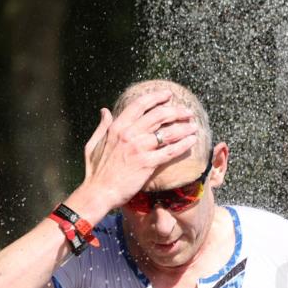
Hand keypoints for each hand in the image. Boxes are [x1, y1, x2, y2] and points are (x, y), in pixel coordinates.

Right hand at [80, 89, 199, 209]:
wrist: (99, 192)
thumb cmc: (95, 171)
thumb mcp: (94, 143)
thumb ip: (102, 126)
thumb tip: (105, 110)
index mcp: (117, 127)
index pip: (140, 105)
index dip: (156, 97)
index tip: (168, 95)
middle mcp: (129, 134)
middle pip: (158, 115)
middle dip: (176, 111)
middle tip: (187, 112)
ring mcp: (139, 148)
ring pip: (167, 132)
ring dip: (183, 127)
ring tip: (194, 125)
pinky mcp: (147, 163)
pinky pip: (170, 151)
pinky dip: (183, 145)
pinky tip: (192, 141)